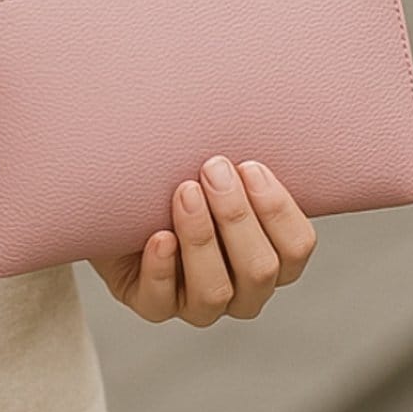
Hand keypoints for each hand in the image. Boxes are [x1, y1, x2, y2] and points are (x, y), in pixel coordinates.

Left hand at [87, 156, 318, 324]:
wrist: (116, 197)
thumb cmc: (176, 177)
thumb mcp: (211, 168)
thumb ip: (240, 161)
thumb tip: (258, 106)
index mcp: (271, 256)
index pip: (296, 248)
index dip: (278, 210)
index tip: (250, 165)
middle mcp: (241, 290)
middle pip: (261, 269)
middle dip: (237, 217)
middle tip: (212, 169)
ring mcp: (197, 304)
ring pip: (214, 290)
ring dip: (201, 237)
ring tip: (183, 192)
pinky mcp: (152, 305)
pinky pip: (161, 301)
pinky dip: (161, 267)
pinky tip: (158, 236)